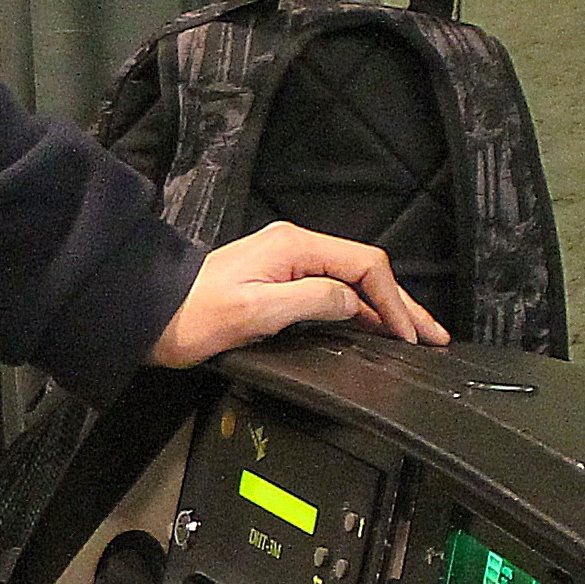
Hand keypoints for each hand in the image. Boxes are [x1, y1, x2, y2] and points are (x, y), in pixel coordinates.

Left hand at [148, 223, 447, 367]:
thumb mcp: (257, 312)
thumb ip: (312, 301)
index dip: (394, 301)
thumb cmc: (194, 317)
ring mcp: (285, 261)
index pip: (365, 265)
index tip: (410, 336)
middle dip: (402, 304)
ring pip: (352, 280)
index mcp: (294, 246)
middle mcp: (294, 245)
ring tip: (414, 336)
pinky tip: (373, 328)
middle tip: (434, 337)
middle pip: (365, 270)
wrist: (150, 316)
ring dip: (385, 308)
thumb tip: (355, 303)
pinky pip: (332, 289)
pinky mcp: (276, 279)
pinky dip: (360, 308)